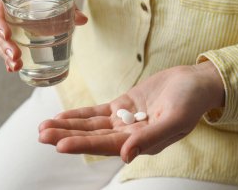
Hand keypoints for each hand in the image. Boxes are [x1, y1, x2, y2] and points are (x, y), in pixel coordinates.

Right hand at [0, 0, 87, 71]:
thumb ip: (67, 3)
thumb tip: (83, 19)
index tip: (7, 35)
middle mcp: (1, 7)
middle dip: (5, 45)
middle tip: (16, 56)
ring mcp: (4, 21)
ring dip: (6, 55)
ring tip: (15, 67)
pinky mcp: (9, 32)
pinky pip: (5, 46)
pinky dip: (8, 58)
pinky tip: (13, 68)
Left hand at [38, 61, 224, 162]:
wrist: (196, 82)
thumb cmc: (191, 101)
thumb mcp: (175, 119)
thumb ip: (151, 137)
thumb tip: (127, 156)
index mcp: (142, 142)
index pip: (107, 146)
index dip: (83, 144)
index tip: (60, 144)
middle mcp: (130, 135)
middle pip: (93, 136)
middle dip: (67, 136)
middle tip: (41, 134)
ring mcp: (125, 119)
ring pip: (91, 125)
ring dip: (68, 126)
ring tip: (44, 127)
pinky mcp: (124, 104)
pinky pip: (98, 111)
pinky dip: (80, 115)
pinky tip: (63, 116)